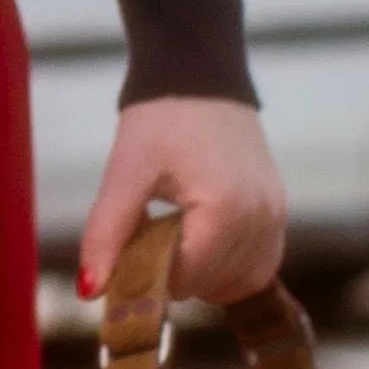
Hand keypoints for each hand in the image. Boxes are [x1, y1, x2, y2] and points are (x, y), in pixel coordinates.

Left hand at [78, 92, 288, 314]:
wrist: (200, 77)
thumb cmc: (161, 119)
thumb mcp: (125, 173)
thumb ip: (107, 234)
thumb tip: (90, 291)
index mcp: (223, 211)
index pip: (183, 280)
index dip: (147, 274)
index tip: (127, 250)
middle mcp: (259, 219)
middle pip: (208, 285)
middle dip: (172, 271)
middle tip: (149, 231)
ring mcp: (275, 216)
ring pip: (236, 284)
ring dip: (201, 274)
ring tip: (174, 232)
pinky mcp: (279, 212)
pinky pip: (259, 266)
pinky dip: (229, 268)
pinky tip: (201, 243)